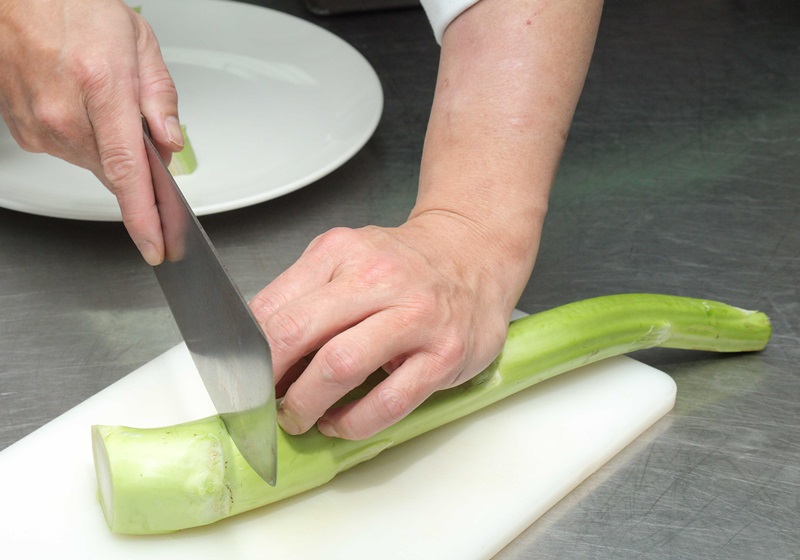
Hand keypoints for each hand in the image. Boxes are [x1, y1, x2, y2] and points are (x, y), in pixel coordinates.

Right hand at [0, 0, 181, 264]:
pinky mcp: (23, 131)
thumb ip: (160, 97)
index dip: (144, 216)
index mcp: (101, 86)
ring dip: (108, 144)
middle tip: (136, 123)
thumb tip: (170, 142)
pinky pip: (68, 151)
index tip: (156, 245)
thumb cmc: (73, 7)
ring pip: (93, 163)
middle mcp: (63, 112)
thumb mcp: (138, 41)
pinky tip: (79, 104)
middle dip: (136, 161)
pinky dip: (83, 137)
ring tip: (100, 99)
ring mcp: (38, 123)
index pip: (127, 171)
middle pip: (115, 171)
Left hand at [250, 212, 528, 439]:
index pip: (272, 306)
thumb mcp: (348, 256)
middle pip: (297, 333)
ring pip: (340, 366)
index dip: (246, 353)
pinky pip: (388, 401)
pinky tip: (341, 422)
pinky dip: (353, 422)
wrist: (474, 253)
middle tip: (264, 403)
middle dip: (268, 380)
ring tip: (299, 417)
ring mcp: (415, 316)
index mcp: (341, 251)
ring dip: (305, 404)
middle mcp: (377, 278)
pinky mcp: (444, 354)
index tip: (245, 378)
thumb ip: (305, 292)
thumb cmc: (405, 264)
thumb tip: (259, 347)